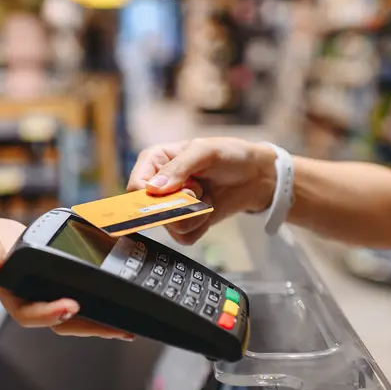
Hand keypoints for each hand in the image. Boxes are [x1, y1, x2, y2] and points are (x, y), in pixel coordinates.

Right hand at [0, 206, 131, 339]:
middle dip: (88, 326)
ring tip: (126, 327)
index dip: (49, 313)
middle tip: (118, 329)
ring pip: (71, 314)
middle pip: (58, 322)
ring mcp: (40, 289)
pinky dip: (96, 300)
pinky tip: (118, 303)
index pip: (27, 311)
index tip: (71, 306)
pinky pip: (75, 293)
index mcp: (6, 287)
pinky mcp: (51, 278)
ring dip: (97, 321)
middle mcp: (26, 294)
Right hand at [128, 138, 276, 244]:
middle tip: (197, 189)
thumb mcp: (205, 151)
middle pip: (151, 212)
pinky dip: (201, 226)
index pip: (135, 188)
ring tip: (205, 196)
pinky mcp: (184, 223)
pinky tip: (208, 208)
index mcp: (153, 161)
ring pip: (169, 227)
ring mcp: (170, 207)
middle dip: (181, 205)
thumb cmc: (230, 155)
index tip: (177, 192)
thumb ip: (179, 168)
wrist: (255, 175)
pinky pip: (184, 238)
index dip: (153, 196)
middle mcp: (157, 186)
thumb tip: (154, 188)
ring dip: (195, 215)